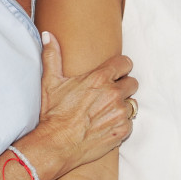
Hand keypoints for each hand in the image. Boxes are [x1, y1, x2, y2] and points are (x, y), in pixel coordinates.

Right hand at [38, 31, 137, 172]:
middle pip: (132, 83)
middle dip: (123, 86)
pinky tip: (106, 124)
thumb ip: (52, 55)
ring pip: (132, 104)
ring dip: (122, 106)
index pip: (126, 63)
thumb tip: (48, 35)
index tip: (115, 72)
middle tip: (108, 94)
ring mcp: (120, 113)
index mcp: (99, 78)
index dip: (120, 67)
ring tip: (106, 111)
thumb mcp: (50, 82)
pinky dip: (121, 124)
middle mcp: (114, 94)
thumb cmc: (53, 113)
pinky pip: (130, 123)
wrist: (56, 144)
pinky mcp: (122, 131)